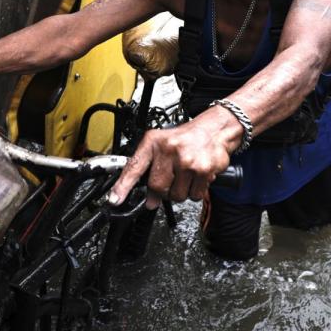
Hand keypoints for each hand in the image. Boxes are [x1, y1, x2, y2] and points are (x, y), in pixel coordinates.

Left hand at [106, 108, 239, 208]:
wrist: (215, 129)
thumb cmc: (186, 138)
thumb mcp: (161, 145)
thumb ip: (151, 170)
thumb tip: (149, 200)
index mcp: (154, 143)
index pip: (135, 166)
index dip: (123, 186)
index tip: (115, 199)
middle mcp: (169, 150)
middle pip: (157, 187)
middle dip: (163, 191)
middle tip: (171, 181)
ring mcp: (187, 160)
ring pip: (177, 195)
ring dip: (181, 192)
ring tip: (185, 175)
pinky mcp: (203, 170)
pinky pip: (194, 195)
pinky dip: (195, 191)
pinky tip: (196, 176)